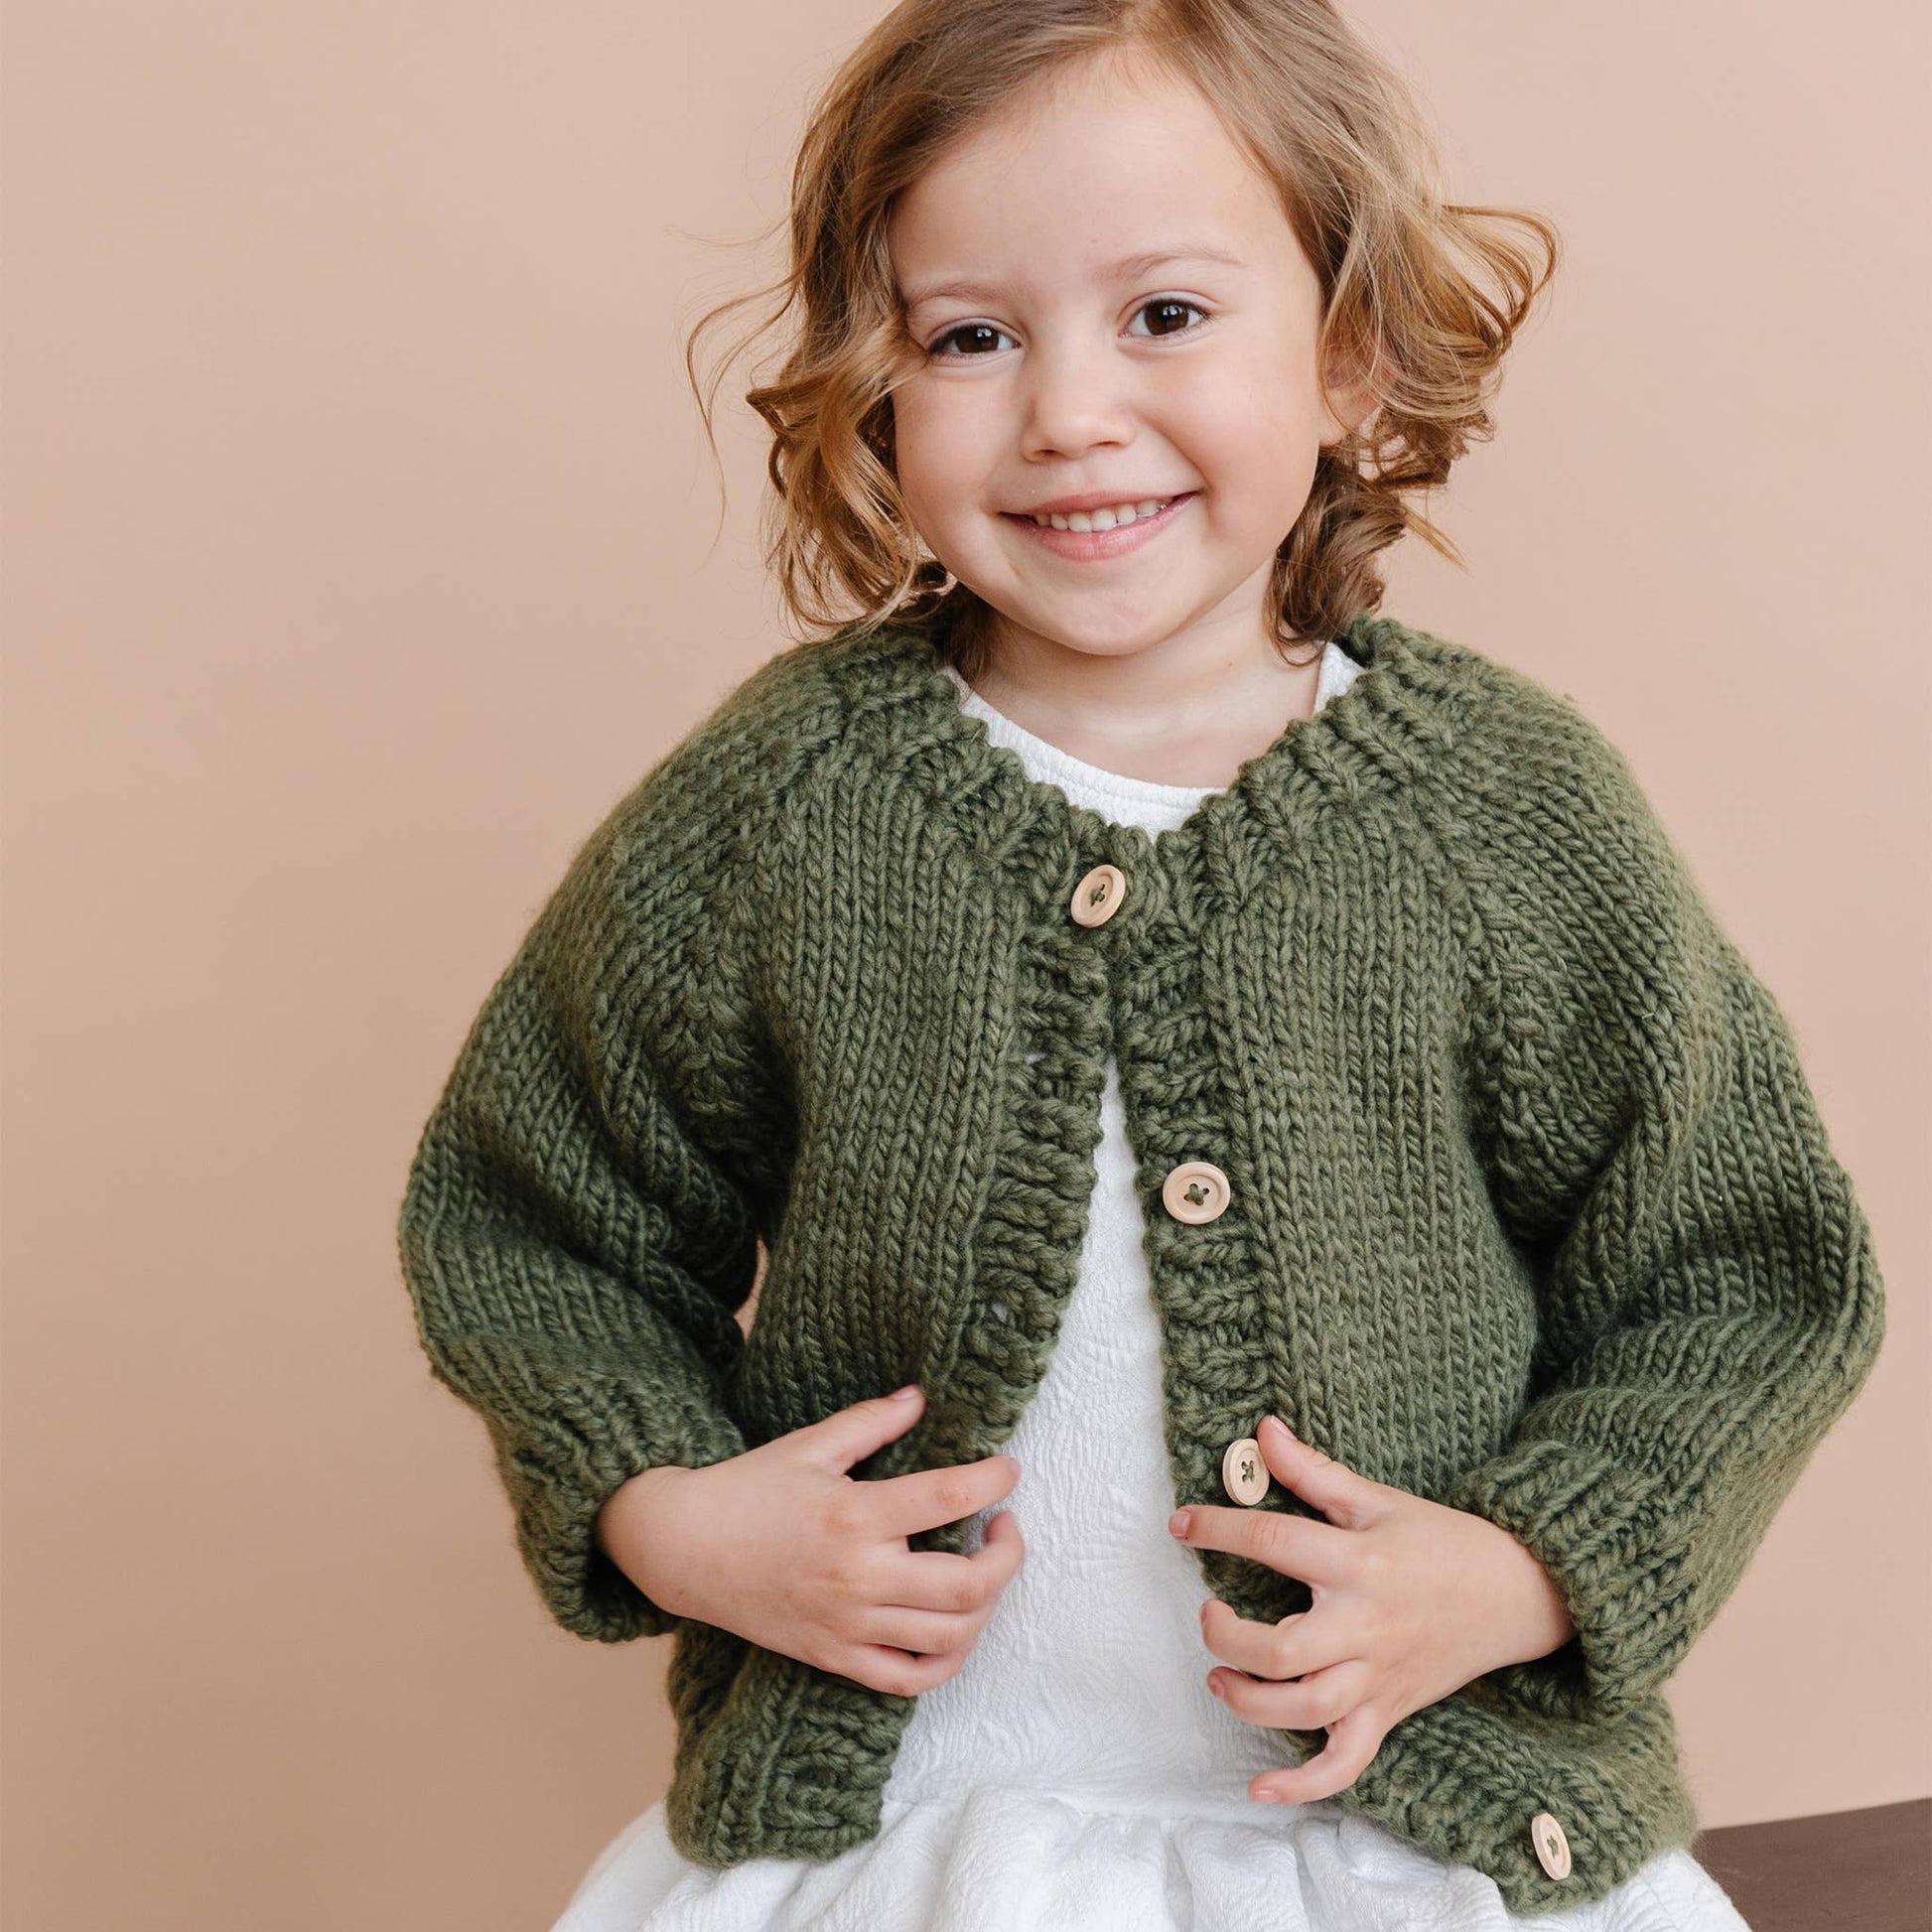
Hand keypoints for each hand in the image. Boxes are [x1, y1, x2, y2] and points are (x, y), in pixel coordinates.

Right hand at [595, 1385, 1026, 1696]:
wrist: (685, 1548)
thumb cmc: (749, 1489)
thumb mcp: (810, 1444)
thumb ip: (872, 1421)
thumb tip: (921, 1397)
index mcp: (856, 1515)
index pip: (949, 1497)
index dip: (993, 1480)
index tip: (1008, 1469)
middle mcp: (860, 1577)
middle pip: (968, 1586)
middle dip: (1007, 1555)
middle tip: (1005, 1525)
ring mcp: (849, 1625)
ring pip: (949, 1638)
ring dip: (986, 1608)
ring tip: (983, 1573)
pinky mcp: (835, 1657)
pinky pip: (907, 1679)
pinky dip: (945, 1662)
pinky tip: (955, 1629)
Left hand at [1169, 1413, 1575, 1804]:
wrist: (1516, 1592)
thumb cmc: (1440, 1540)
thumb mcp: (1377, 1498)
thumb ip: (1314, 1470)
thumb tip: (1262, 1431)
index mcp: (1359, 1563)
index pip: (1275, 1542)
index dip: (1219, 1530)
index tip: (1181, 1524)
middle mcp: (1364, 1626)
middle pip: (1284, 1650)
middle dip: (1230, 1639)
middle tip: (1209, 1616)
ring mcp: (1377, 1676)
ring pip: (1306, 1710)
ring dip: (1250, 1701)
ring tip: (1220, 1678)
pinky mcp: (1388, 1711)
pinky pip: (1346, 1762)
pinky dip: (1304, 1784)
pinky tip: (1262, 1788)